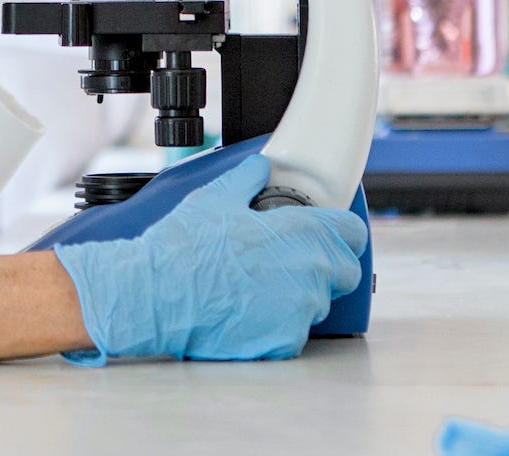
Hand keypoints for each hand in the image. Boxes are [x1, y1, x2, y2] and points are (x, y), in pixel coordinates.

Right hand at [51, 154, 366, 364]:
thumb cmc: (183, 247)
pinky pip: (295, 333)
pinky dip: (277, 327)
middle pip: (344, 272)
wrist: (155, 295)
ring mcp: (300, 310)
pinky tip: (248, 314)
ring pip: (318, 304)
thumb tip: (260, 166)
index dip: (342, 233)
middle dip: (324, 267)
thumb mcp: (214, 198)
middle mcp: (309, 271)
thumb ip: (247, 178)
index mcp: (300, 232)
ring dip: (298, 297)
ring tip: (258, 290)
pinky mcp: (284, 341)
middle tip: (287, 264)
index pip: (352, 233)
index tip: (331, 236)